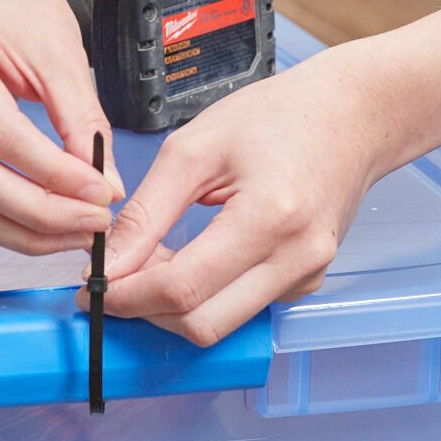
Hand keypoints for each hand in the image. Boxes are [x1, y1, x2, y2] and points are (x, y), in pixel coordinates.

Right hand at [0, 0, 123, 255]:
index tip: (102, 193)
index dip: (53, 173)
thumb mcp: (61, 54)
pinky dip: (1, 220)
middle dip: (40, 211)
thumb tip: (103, 188)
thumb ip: (83, 122)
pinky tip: (42, 224)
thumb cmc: (19, 7)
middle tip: (93, 221)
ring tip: (72, 231)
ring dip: (21, 229)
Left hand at [77, 44, 383, 345]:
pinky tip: (184, 257)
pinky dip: (201, 294)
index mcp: (269, 217)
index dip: (127, 296)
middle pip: (201, 323)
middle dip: (144, 308)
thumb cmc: (274, 118)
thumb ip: (146, 212)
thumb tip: (109, 262)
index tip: (91, 286)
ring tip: (150, 256)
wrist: (349, 116)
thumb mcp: (192, 149)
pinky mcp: (305, 283)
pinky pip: (240, 308)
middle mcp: (297, 259)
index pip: (183, 288)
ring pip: (219, 324)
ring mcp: (306, 277)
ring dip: (171, 303)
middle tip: (113, 275)